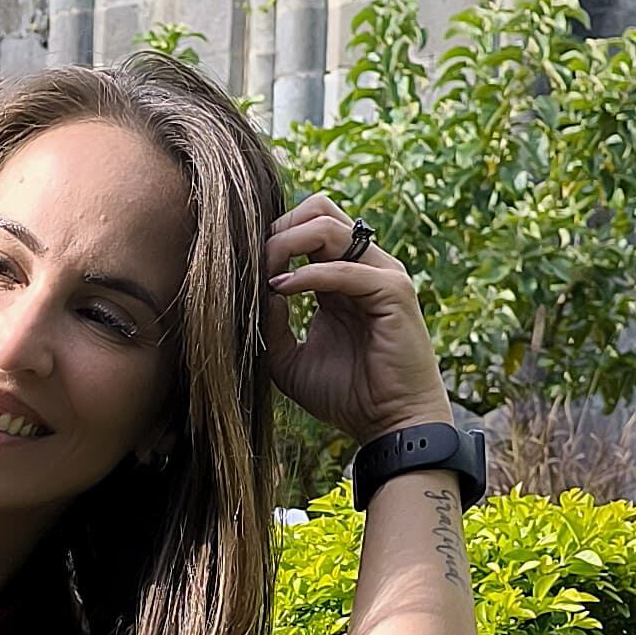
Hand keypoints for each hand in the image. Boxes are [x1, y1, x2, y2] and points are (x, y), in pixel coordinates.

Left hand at [259, 196, 451, 443]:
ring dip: (287, 243)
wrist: (388, 424)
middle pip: (319, 210)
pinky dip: (309, 274)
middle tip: (253, 260)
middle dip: (279, 227)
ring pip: (330, 227)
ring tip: (264, 274)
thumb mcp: (287, 359)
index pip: (305, 228)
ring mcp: (380, 275)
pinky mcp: (393, 292)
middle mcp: (361, 267)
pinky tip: (280, 290)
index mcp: (339, 277)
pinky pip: (346, 267)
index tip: (242, 266)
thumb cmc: (344, 394)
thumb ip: (269, 323)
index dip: (271, 238)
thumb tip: (254, 288)